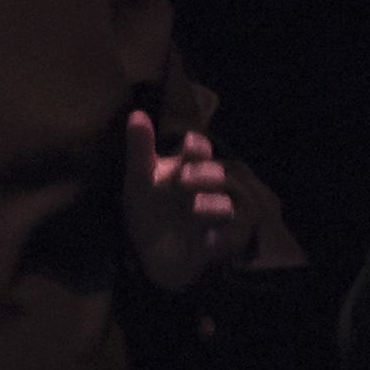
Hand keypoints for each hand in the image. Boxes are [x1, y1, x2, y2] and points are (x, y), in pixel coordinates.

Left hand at [124, 110, 246, 290]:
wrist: (152, 255)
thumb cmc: (150, 212)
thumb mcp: (140, 181)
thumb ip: (140, 149)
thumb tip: (136, 113)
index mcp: (192, 168)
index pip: (200, 150)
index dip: (197, 146)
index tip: (187, 144)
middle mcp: (213, 187)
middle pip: (221, 173)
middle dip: (205, 174)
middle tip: (183, 178)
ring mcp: (225, 214)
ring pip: (232, 203)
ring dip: (213, 203)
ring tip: (195, 206)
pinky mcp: (229, 240)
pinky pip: (234, 236)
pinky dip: (221, 237)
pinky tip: (206, 239)